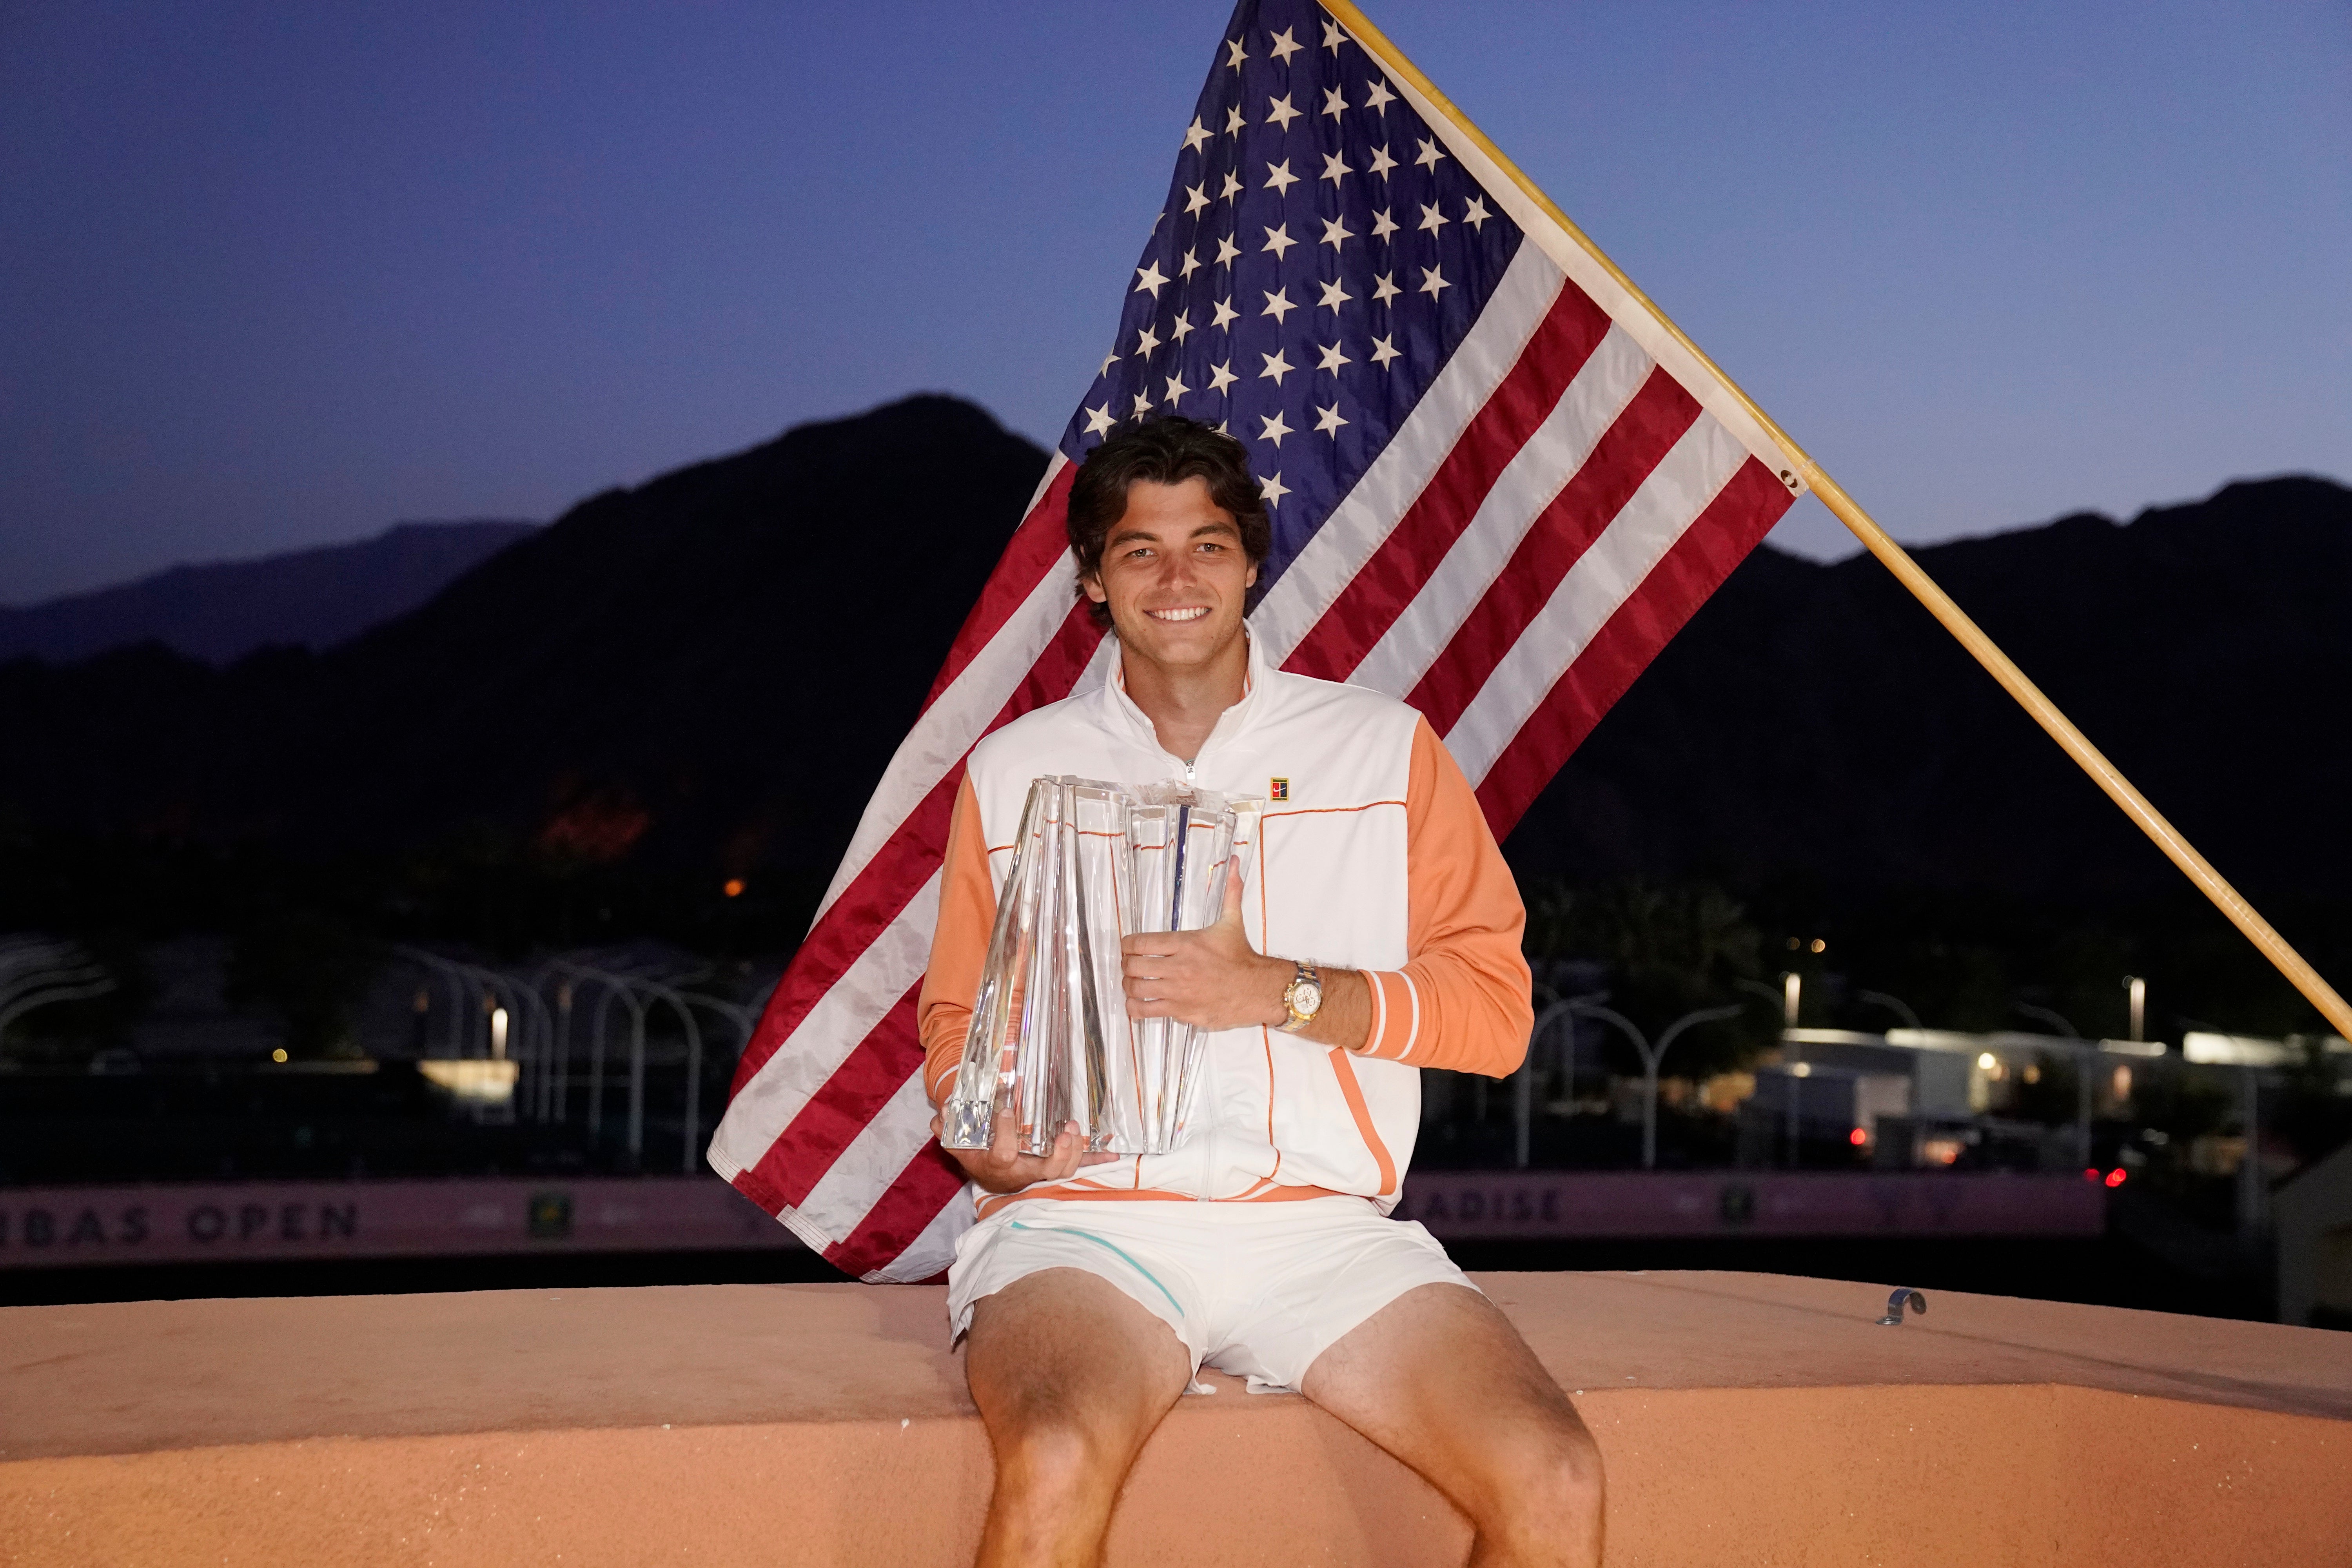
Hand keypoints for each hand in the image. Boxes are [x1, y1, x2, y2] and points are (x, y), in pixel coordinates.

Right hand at [931, 1105, 1115, 1193]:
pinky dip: (1096, 1161)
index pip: (1003, 1154)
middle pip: (1047, 1171)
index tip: (1006, 1112)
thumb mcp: (958, 1142)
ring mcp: (1043, 1174)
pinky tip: (1114, 1154)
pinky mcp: (1057, 1170)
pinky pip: (1079, 1168)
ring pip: (1065, 1172)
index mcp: (999, 1165)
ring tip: (1076, 1129)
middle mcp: (1024, 1174)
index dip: (1006, 1135)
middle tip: (1065, 1130)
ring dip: (1076, 1153)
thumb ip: (947, 1128)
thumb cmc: (977, 1153)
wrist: (992, 1176)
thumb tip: (941, 1113)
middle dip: (1060, 1154)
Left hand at [1121, 860, 1290, 1030]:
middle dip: (1126, 965)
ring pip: (1136, 989)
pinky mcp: (1181, 1011)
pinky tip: (1137, 1003)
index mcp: (1185, 944)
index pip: (1139, 943)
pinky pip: (1146, 1011)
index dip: (1126, 945)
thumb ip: (1230, 892)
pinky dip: (1136, 1008)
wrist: (1257, 989)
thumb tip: (1236, 862)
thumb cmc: (1241, 957)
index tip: (1128, 947)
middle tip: (1129, 965)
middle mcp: (1178, 968)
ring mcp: (1178, 991)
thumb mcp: (1232, 921)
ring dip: (1129, 986)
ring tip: (1133, 983)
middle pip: (1133, 966)